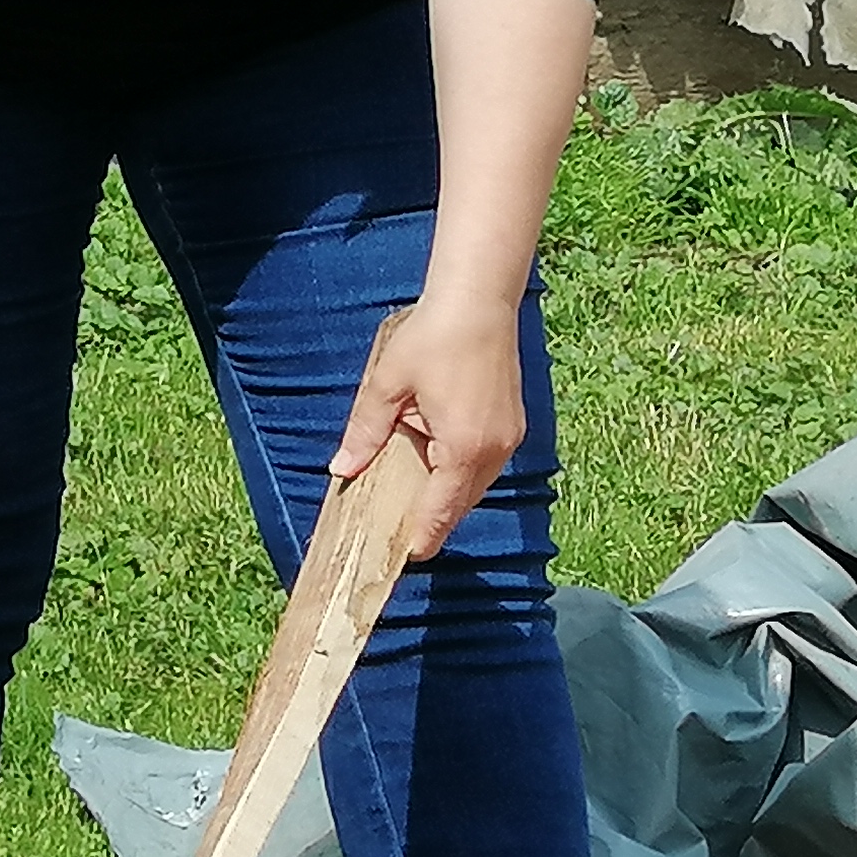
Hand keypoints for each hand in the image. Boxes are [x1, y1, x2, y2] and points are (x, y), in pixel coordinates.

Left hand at [335, 296, 524, 561]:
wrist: (479, 299)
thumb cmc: (433, 337)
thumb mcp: (387, 385)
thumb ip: (366, 432)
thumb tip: (342, 469)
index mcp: (463, 447)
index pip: (441, 510)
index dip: (422, 537)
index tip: (406, 556)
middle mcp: (493, 450)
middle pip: (461, 504)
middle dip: (433, 519)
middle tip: (400, 532)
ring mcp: (509, 438)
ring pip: (476, 486)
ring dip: (449, 495)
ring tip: (414, 500)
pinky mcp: (513, 424)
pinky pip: (485, 464)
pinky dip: (463, 473)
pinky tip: (438, 463)